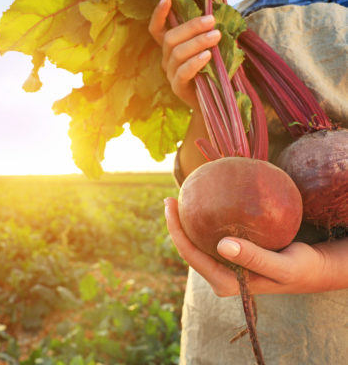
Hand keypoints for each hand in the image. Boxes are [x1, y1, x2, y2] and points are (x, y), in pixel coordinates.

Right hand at [148, 0, 221, 108]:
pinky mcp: (178, 87)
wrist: (213, 102)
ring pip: (177, 53)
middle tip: (212, 21)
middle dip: (191, 27)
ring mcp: (171, 74)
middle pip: (170, 38)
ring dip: (198, 42)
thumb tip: (216, 18)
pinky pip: (183, 72)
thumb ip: (206, 35)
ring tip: (216, 36)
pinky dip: (195, 62)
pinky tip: (208, 55)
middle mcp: (167, 60)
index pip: (157, 30)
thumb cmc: (212, 72)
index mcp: (171, 48)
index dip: (158, 15)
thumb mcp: (209, 49)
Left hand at [164, 197, 346, 295]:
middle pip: (189, 249)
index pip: (191, 256)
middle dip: (176, 225)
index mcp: (225, 282)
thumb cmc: (299, 269)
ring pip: (197, 243)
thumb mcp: (282, 267)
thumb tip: (222, 244)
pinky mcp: (231, 256)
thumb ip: (254, 258)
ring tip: (179, 199)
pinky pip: (210, 236)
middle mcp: (220, 276)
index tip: (171, 204)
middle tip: (170, 198)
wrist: (311, 270)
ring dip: (186, 223)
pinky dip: (204, 221)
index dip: (176, 231)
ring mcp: (224, 266)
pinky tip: (203, 203)